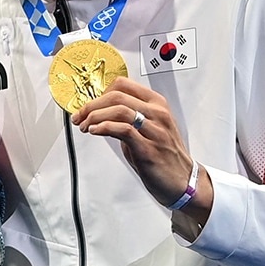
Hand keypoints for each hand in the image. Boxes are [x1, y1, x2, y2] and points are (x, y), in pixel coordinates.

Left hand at [72, 76, 213, 226]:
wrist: (184, 180)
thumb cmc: (166, 155)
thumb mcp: (148, 129)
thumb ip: (128, 118)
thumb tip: (101, 114)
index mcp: (157, 104)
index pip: (123, 84)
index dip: (100, 92)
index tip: (88, 104)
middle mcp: (157, 113)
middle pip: (117, 95)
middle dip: (91, 105)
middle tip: (80, 116)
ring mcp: (154, 130)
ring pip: (118, 109)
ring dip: (94, 116)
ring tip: (85, 125)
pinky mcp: (148, 148)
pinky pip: (123, 130)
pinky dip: (104, 127)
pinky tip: (95, 131)